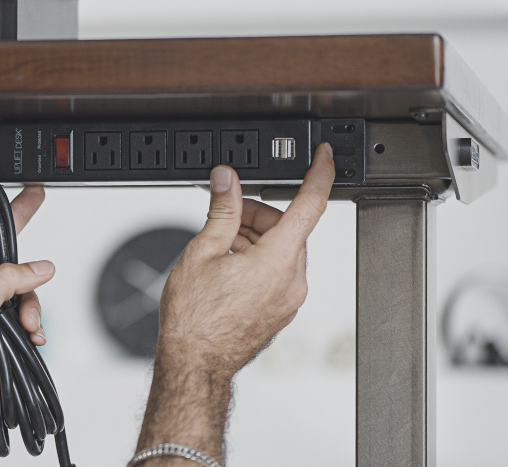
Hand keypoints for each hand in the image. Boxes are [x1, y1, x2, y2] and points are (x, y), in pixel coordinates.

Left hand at [0, 161, 49, 437]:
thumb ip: (2, 283)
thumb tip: (35, 267)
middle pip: (4, 257)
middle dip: (22, 239)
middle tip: (36, 199)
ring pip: (20, 293)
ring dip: (30, 307)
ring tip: (27, 326)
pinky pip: (24, 321)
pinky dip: (34, 328)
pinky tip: (32, 338)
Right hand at [158, 143, 334, 376]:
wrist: (194, 363)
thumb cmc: (194, 319)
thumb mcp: (202, 251)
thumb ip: (221, 210)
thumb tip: (227, 181)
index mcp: (278, 261)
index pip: (310, 205)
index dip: (320, 174)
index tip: (325, 156)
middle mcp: (292, 281)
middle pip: (287, 228)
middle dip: (256, 215)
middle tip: (225, 215)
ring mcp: (289, 299)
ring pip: (281, 250)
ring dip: (253, 239)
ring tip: (217, 248)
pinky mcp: (280, 311)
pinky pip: (277, 273)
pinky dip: (256, 260)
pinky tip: (225, 266)